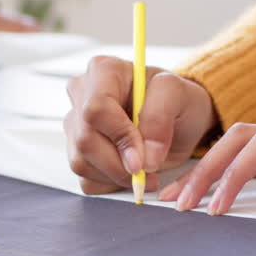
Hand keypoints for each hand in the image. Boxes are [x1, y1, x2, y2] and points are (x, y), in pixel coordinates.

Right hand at [64, 57, 216, 194]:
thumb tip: (143, 157)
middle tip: (148, 170)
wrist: (180, 122)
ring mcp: (75, 124)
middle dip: (119, 164)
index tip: (143, 159)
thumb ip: (160, 117)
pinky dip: (111, 184)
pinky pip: (85, 179)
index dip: (119, 138)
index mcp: (103, 70)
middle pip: (85, 140)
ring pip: (81, 163)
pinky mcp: (77, 151)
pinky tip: (130, 171)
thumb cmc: (178, 102)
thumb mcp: (179, 96)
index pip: (96, 108)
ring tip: (145, 170)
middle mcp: (82, 94)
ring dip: (116, 176)